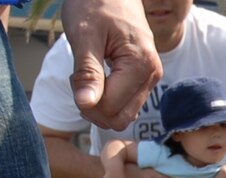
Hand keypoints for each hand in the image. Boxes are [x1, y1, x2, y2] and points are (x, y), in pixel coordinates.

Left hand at [60, 0, 160, 129]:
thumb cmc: (95, 3)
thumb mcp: (84, 35)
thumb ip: (87, 72)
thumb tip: (86, 105)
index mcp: (141, 66)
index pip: (111, 107)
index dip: (86, 101)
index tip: (73, 76)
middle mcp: (151, 76)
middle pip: (120, 118)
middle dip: (93, 107)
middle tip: (78, 79)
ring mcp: (150, 79)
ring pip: (123, 114)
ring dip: (99, 103)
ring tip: (87, 73)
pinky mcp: (144, 78)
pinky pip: (125, 103)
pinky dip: (107, 97)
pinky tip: (96, 76)